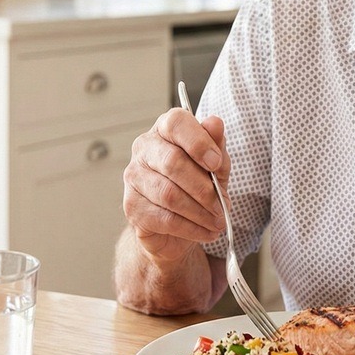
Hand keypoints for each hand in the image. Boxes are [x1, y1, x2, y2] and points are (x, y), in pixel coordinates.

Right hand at [123, 109, 228, 262]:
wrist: (173, 226)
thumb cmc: (195, 186)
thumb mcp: (214, 165)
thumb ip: (216, 145)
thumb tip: (215, 123)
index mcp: (165, 130)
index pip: (176, 123)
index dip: (198, 142)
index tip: (217, 163)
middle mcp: (144, 149)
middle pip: (172, 162)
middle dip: (204, 187)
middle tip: (223, 204)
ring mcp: (134, 177)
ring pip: (169, 194)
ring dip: (200, 212)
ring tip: (218, 222)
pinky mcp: (132, 207)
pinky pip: (165, 218)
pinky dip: (191, 228)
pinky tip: (205, 231)